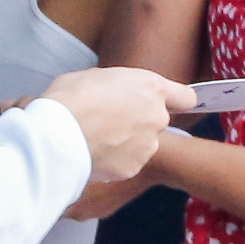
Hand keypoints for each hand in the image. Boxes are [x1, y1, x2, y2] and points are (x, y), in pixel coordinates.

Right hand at [40, 66, 192, 186]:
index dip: (176, 101)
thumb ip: (120, 88)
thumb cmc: (71, 97)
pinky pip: (126, 163)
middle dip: (139, 122)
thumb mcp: (98, 76)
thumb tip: (117, 95)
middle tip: (109, 120)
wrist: (58, 132)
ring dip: (126, 143)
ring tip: (96, 138)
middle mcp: (157, 117)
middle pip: (157, 121)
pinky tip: (93, 153)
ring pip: (142, 144)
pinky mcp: (134, 167)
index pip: (186, 97)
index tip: (166, 104)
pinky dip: (113, 161)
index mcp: (152, 88)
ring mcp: (148, 145)